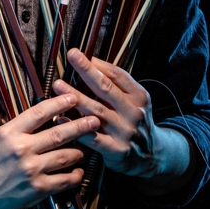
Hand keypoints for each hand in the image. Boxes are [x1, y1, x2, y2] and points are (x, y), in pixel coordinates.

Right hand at [0, 93, 98, 208]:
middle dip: (81, 125)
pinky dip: (74, 176)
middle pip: (60, 133)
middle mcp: (23, 149)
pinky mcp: (36, 190)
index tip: (72, 98)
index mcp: (9, 132)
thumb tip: (8, 117)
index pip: (39, 113)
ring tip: (86, 149)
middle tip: (95, 120)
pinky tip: (78, 172)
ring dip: (79, 152)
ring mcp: (31, 170)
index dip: (59, 104)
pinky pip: (63, 180)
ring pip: (65, 157)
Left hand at [51, 49, 189, 187]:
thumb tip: (90, 63)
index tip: (78, 53)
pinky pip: (92, 137)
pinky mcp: (115, 149)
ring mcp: (124, 131)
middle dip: (87, 71)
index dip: (97, 63)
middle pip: (107, 89)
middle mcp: (133, 112)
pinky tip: (60, 118)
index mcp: (138, 96)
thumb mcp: (134, 100)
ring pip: (97, 111)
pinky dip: (75, 126)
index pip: (117, 75)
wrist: (151, 155)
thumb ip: (117, 85)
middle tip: (71, 57)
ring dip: (76, 97)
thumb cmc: (134, 121)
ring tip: (58, 85)